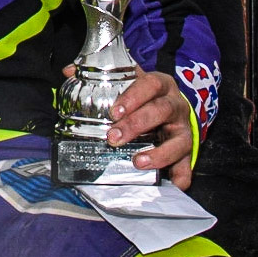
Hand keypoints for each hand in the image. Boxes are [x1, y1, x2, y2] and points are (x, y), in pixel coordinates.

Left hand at [65, 64, 194, 188]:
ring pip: (180, 141)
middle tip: (113, 137)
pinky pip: (188, 165)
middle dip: (137, 125)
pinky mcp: (187, 150)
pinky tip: (172, 185)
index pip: (150, 85)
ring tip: (138, 162)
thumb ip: (100, 75)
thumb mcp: (128, 80)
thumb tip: (69, 71)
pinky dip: (182, 176)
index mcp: (161, 85)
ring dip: (160, 153)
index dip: (133, 97)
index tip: (114, 111)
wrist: (172, 105)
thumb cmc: (144, 95)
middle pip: (161, 111)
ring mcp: (183, 129)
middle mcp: (175, 106)